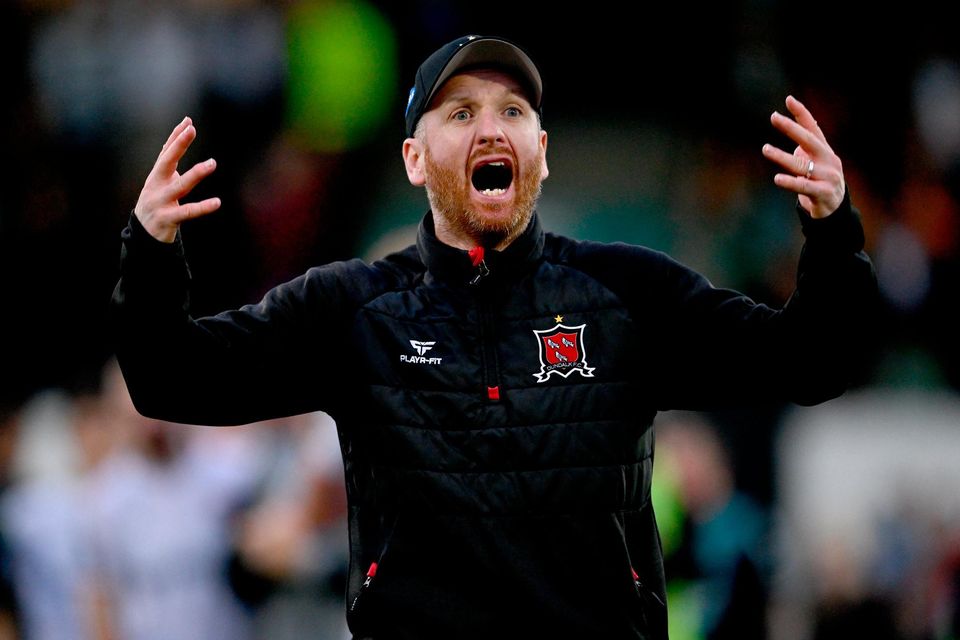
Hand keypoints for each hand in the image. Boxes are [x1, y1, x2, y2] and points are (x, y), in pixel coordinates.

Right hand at [134, 117, 220, 242]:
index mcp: (156, 176)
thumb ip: (169, 161)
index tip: (188, 121)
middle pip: (166, 162)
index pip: (166, 152)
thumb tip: (177, 136)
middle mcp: (155, 186)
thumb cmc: (157, 202)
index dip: (176, 137)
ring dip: (196, 173)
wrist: (143, 234)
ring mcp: (160, 202)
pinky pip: (188, 212)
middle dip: (178, 145)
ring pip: (180, 186)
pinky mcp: (168, 219)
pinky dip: (203, 207)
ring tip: (212, 162)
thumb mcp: (160, 181)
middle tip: (191, 129)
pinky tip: (217, 202)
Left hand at [762, 95, 844, 218]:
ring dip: (782, 156)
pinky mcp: (823, 193)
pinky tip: (777, 178)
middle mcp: (828, 160)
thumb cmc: (820, 182)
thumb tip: (792, 129)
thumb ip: (804, 148)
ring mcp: (828, 176)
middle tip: (774, 117)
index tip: (789, 100)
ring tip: (765, 149)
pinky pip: (804, 187)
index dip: (802, 114)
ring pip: (801, 165)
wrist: (836, 209)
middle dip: (791, 128)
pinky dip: (790, 182)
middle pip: (808, 140)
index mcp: (824, 151)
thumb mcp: (815, 163)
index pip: (813, 128)